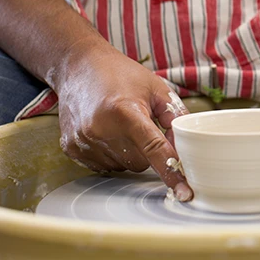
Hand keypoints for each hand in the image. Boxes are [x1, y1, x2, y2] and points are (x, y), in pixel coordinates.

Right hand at [54, 44, 192, 200]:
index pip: (154, 150)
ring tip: (121, 123)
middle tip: (142, 125)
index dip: (172, 172)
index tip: (185, 193)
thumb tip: (188, 147)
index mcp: (124, 112)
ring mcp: (83, 142)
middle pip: (140, 162)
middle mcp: (100, 130)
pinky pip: (104, 165)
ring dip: (130, 152)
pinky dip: (113, 153)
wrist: (79, 67)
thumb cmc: (121, 74)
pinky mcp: (72, 149)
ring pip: (123, 166)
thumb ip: (175, 117)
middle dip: (149, 150)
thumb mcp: (156, 88)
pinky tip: (108, 131)